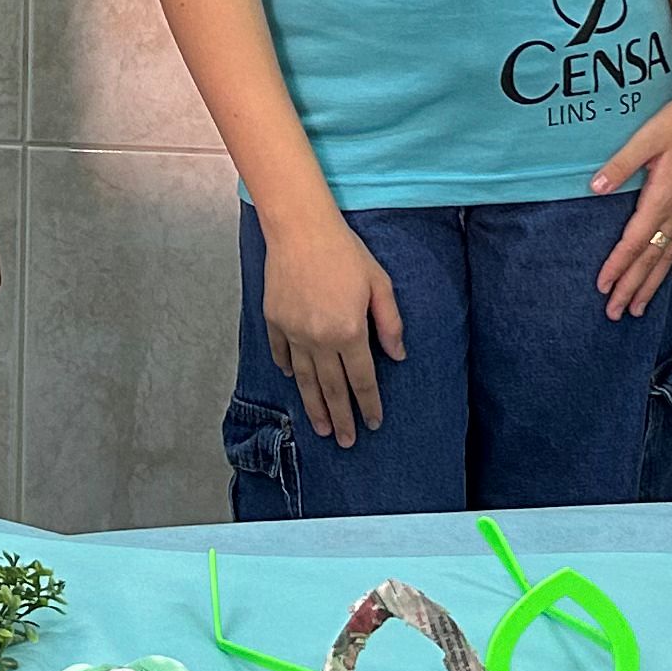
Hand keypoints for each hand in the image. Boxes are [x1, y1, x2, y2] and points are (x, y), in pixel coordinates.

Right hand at [259, 215, 403, 447]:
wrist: (300, 229)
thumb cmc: (345, 252)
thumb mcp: (379, 284)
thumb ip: (390, 323)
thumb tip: (397, 355)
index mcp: (349, 331)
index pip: (362, 379)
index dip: (368, 403)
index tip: (372, 423)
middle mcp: (320, 339)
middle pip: (332, 388)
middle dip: (341, 417)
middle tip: (346, 441)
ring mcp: (293, 332)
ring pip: (306, 380)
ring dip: (314, 406)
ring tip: (321, 428)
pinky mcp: (274, 321)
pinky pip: (283, 354)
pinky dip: (290, 370)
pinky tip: (295, 381)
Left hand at [589, 86, 671, 319]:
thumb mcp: (646, 137)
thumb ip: (620, 165)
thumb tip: (594, 187)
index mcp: (663, 198)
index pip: (634, 242)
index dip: (617, 267)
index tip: (602, 288)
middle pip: (651, 259)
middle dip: (632, 288)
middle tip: (616, 313)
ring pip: (669, 257)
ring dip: (652, 284)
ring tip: (639, 308)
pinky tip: (668, 275)